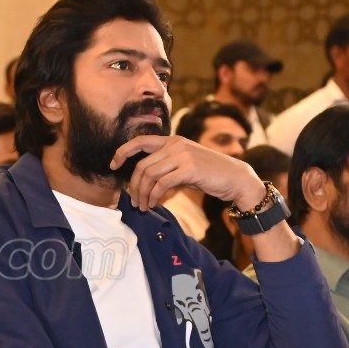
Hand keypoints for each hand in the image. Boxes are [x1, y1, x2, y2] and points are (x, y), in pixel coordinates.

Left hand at [111, 135, 266, 210]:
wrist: (236, 179)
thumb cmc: (209, 175)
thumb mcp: (184, 167)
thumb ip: (165, 169)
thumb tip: (144, 183)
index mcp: (173, 141)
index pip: (140, 141)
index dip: (122, 152)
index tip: (112, 164)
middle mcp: (175, 145)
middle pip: (141, 165)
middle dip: (133, 186)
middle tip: (134, 201)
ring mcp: (182, 155)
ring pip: (149, 175)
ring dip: (142, 194)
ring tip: (144, 206)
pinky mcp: (189, 169)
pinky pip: (162, 184)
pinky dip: (154, 196)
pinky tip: (154, 203)